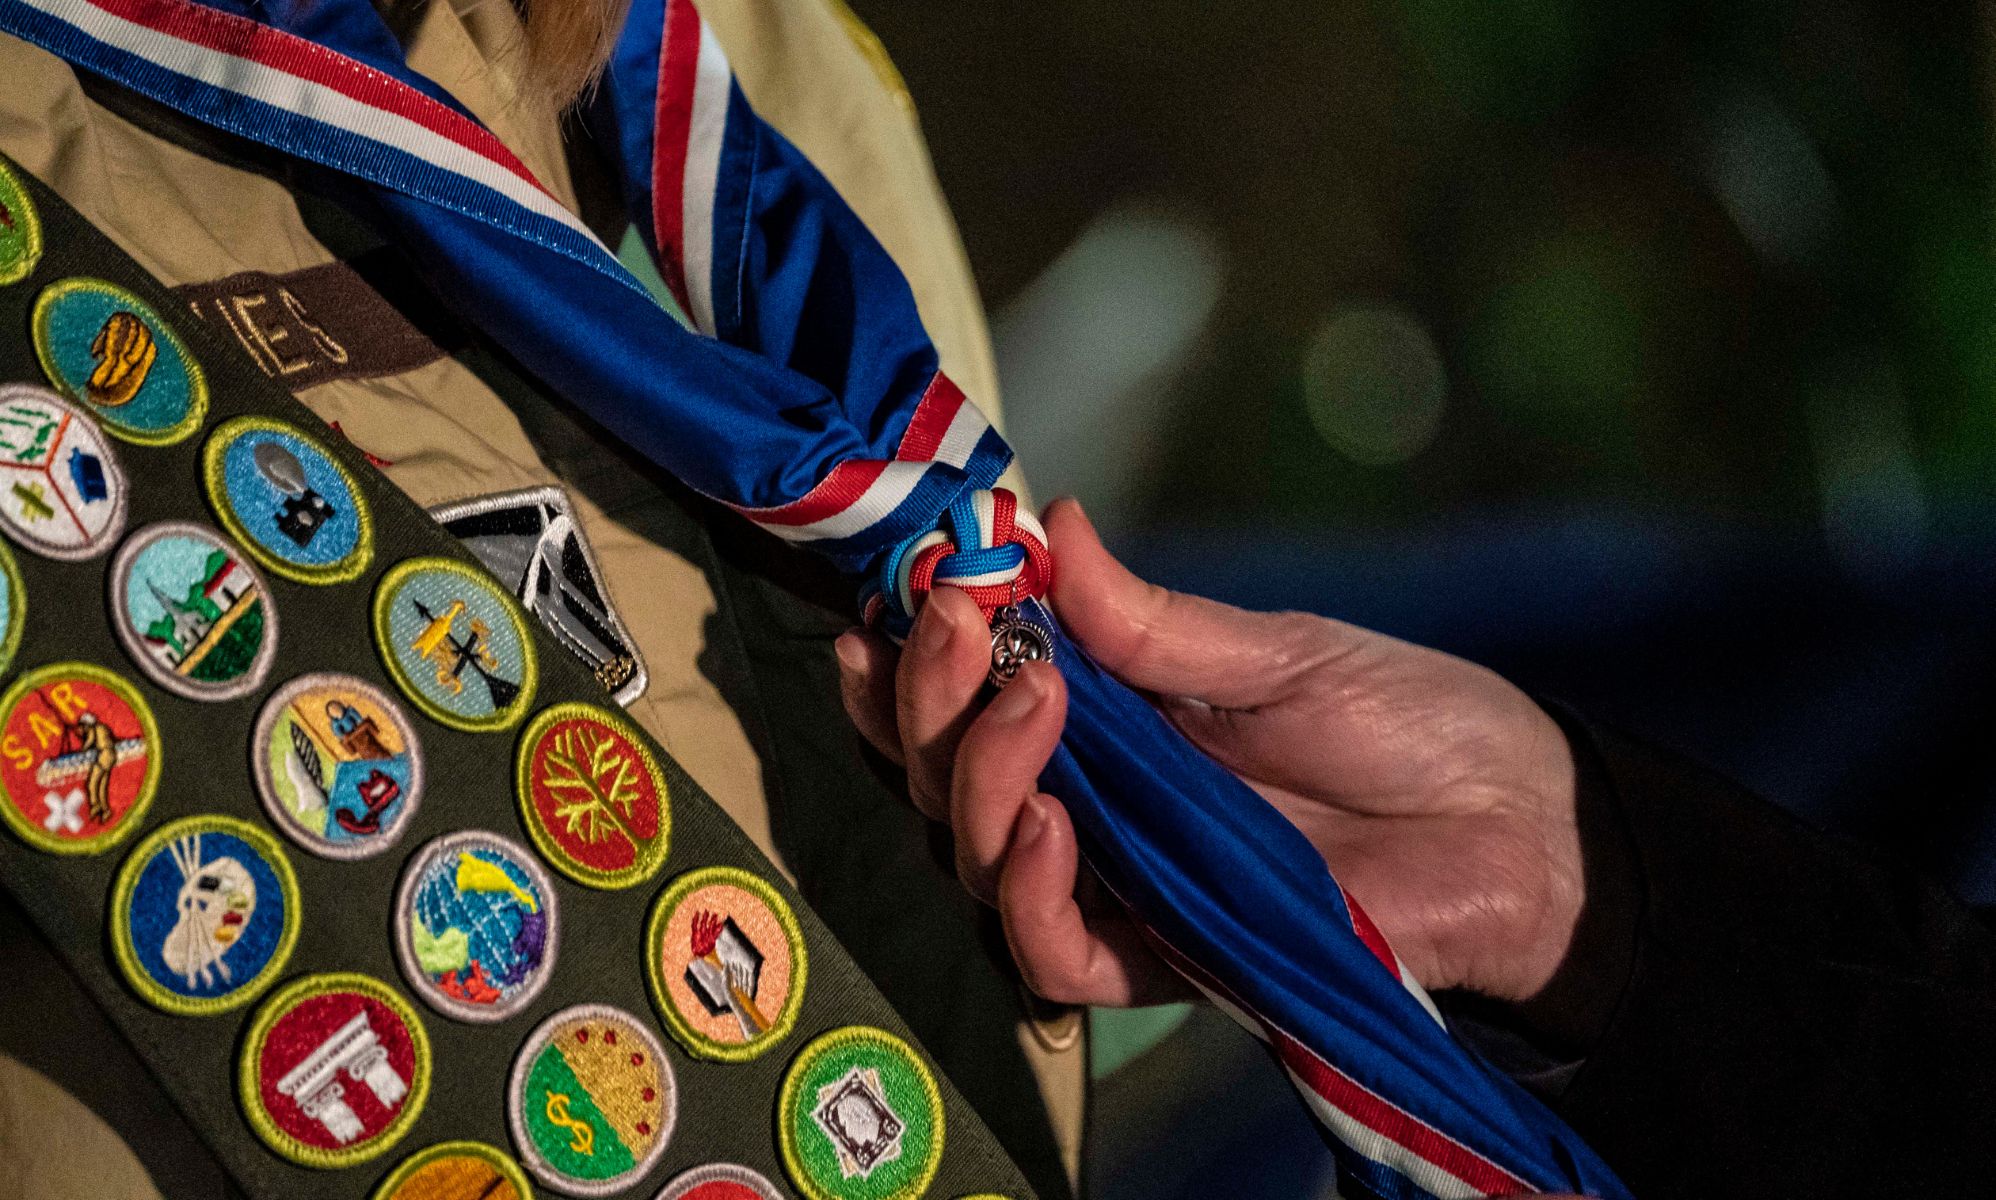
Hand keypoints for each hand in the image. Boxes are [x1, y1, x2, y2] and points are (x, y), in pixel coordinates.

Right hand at [836, 498, 1584, 1007]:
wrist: (1513, 824)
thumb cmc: (1406, 724)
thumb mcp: (1276, 653)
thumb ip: (1150, 623)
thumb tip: (1048, 523)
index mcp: (1101, 726)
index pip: (963, 703)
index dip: (911, 659)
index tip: (910, 585)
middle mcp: (1086, 806)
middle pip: (941, 778)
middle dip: (929, 698)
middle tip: (968, 621)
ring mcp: (1118, 885)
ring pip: (973, 858)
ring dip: (977, 775)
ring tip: (1034, 699)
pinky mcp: (1163, 960)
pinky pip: (1053, 954)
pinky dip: (1030, 890)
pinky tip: (1056, 823)